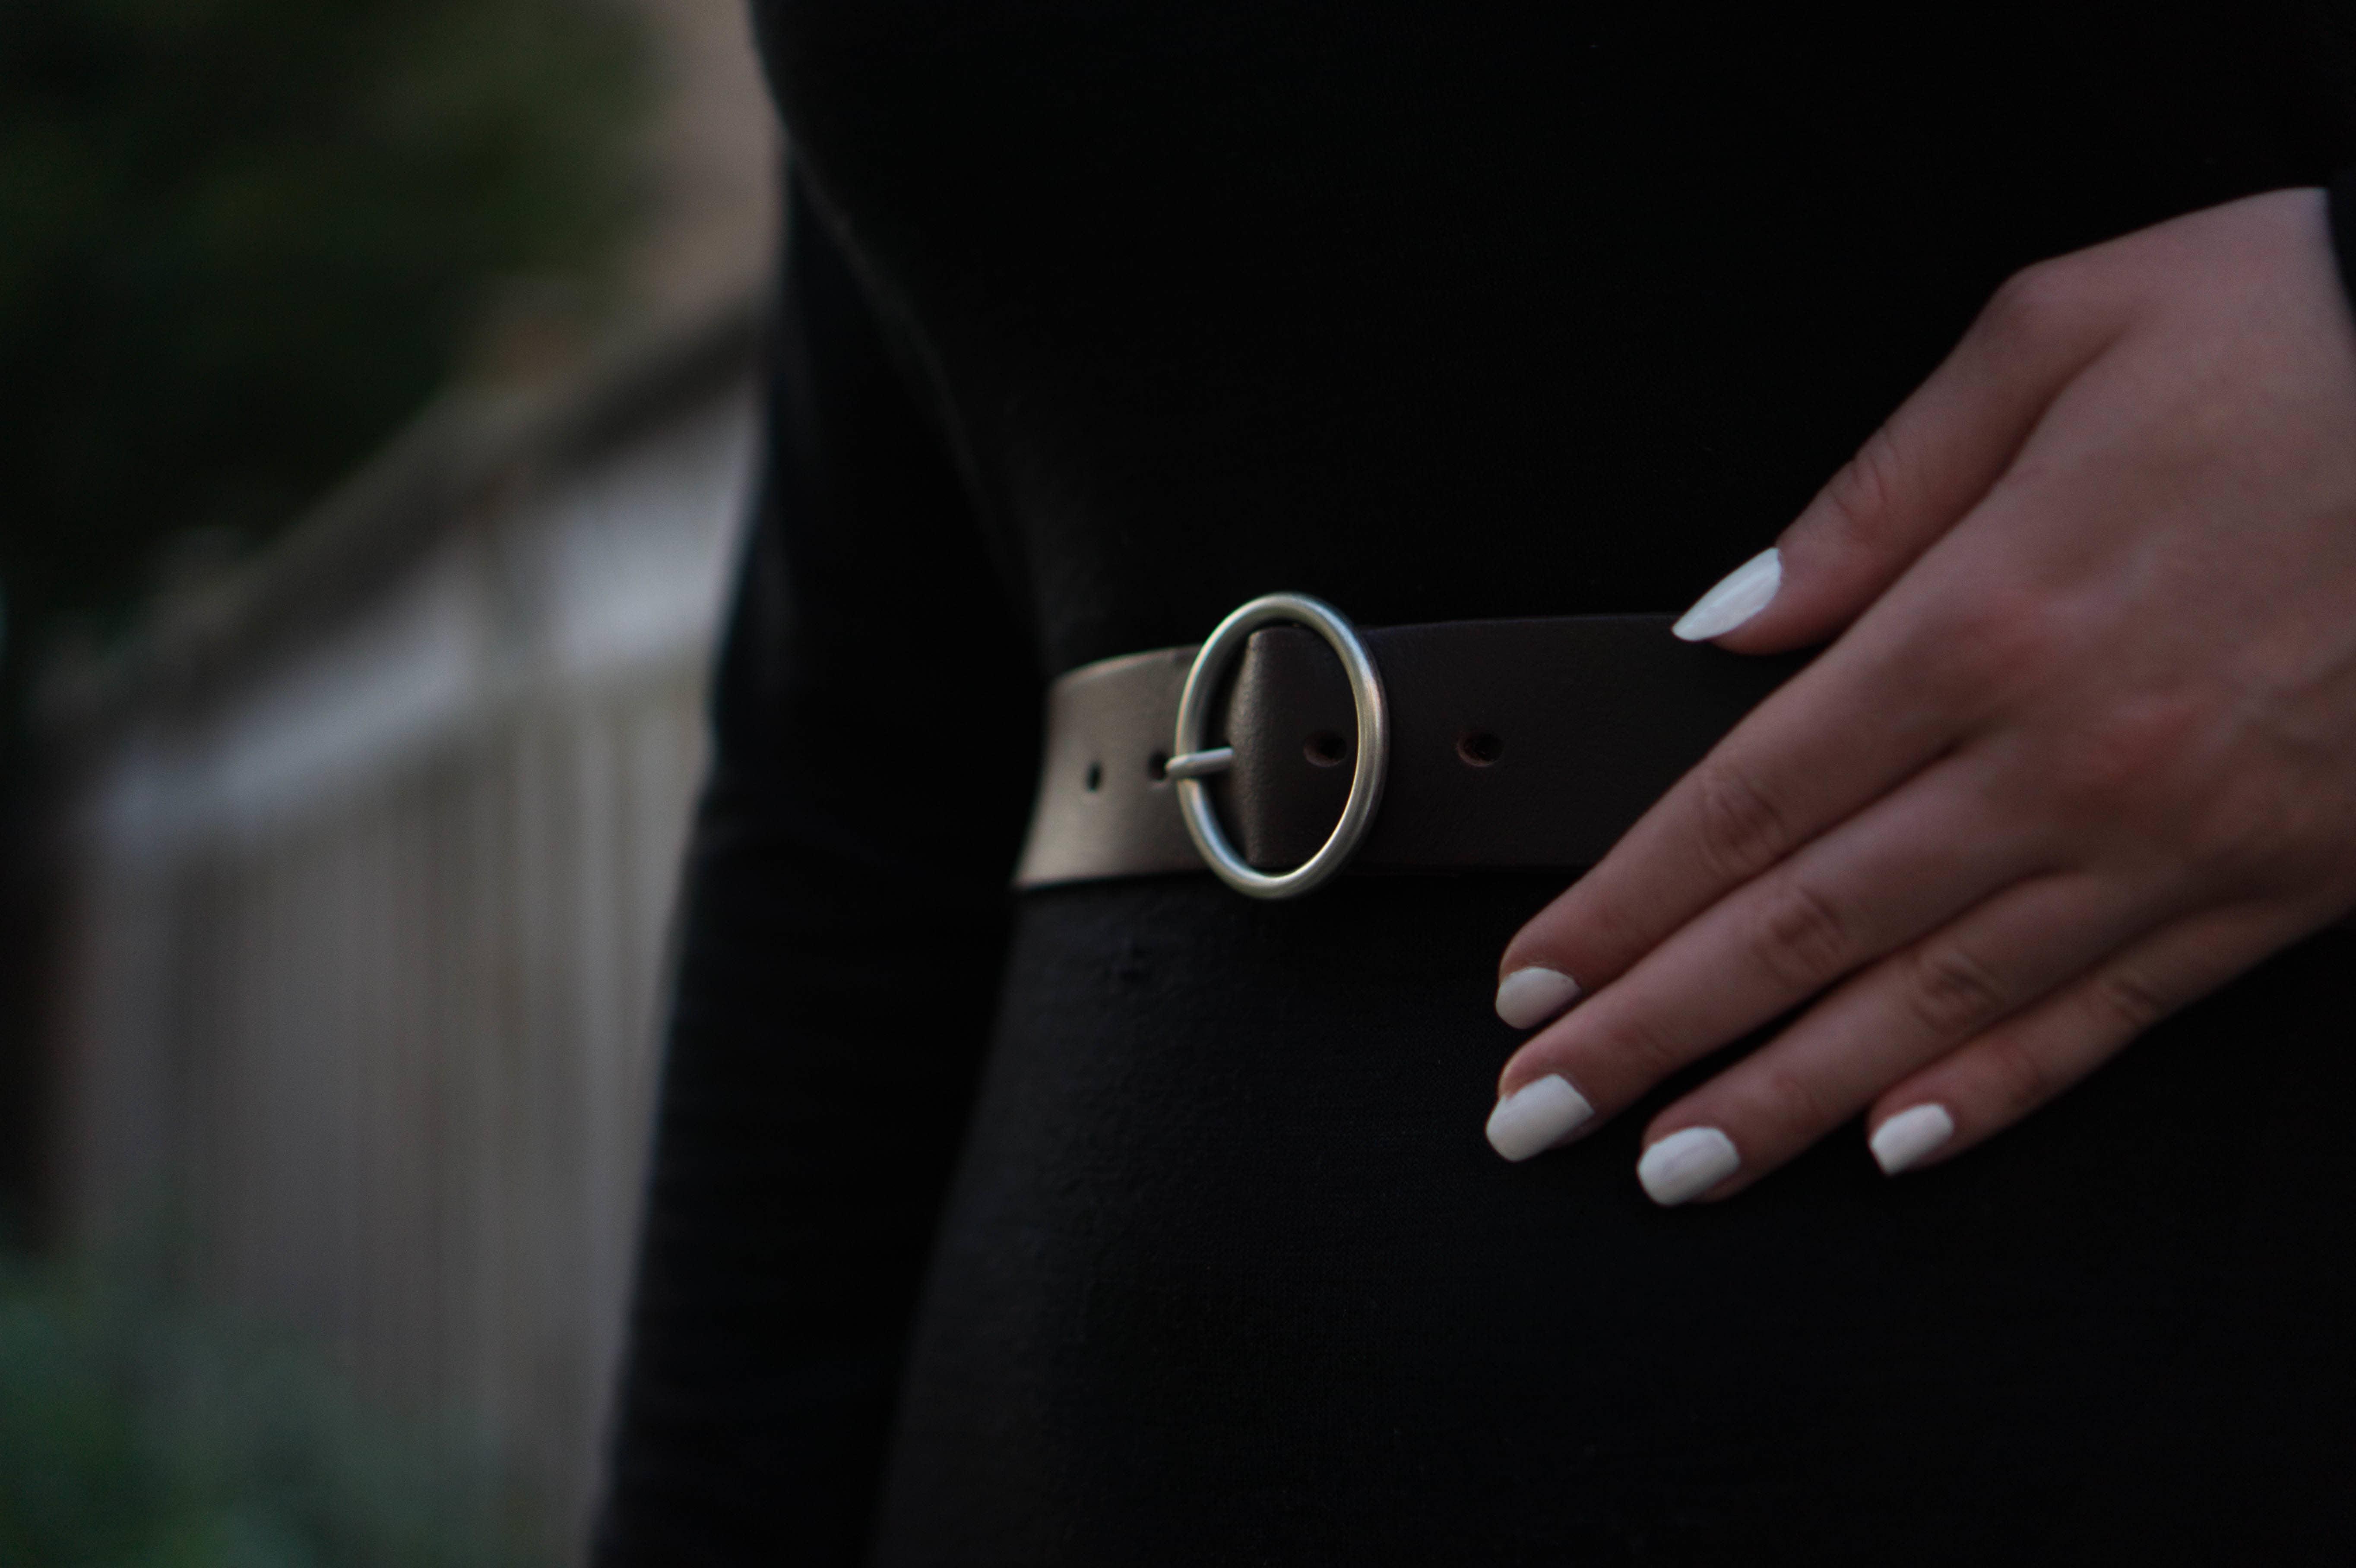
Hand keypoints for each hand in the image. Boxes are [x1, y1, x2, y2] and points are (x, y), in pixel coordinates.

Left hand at [1483, 188, 2355, 1203]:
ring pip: (1933, 1003)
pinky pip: (2107, 1017)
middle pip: (1802, 929)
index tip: (1528, 986)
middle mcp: (2058, 756)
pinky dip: (1995, 1094)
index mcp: (1982, 619)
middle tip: (1538, 1119)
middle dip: (1653, 1035)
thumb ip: (1871, 497)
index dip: (1622, 912)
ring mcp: (2170, 838)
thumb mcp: (2055, 335)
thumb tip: (1732, 621)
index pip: (1744, 808)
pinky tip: (1896, 1149)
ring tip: (1669, 1172)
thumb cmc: (2300, 335)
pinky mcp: (2277, 882)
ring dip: (1785, 1099)